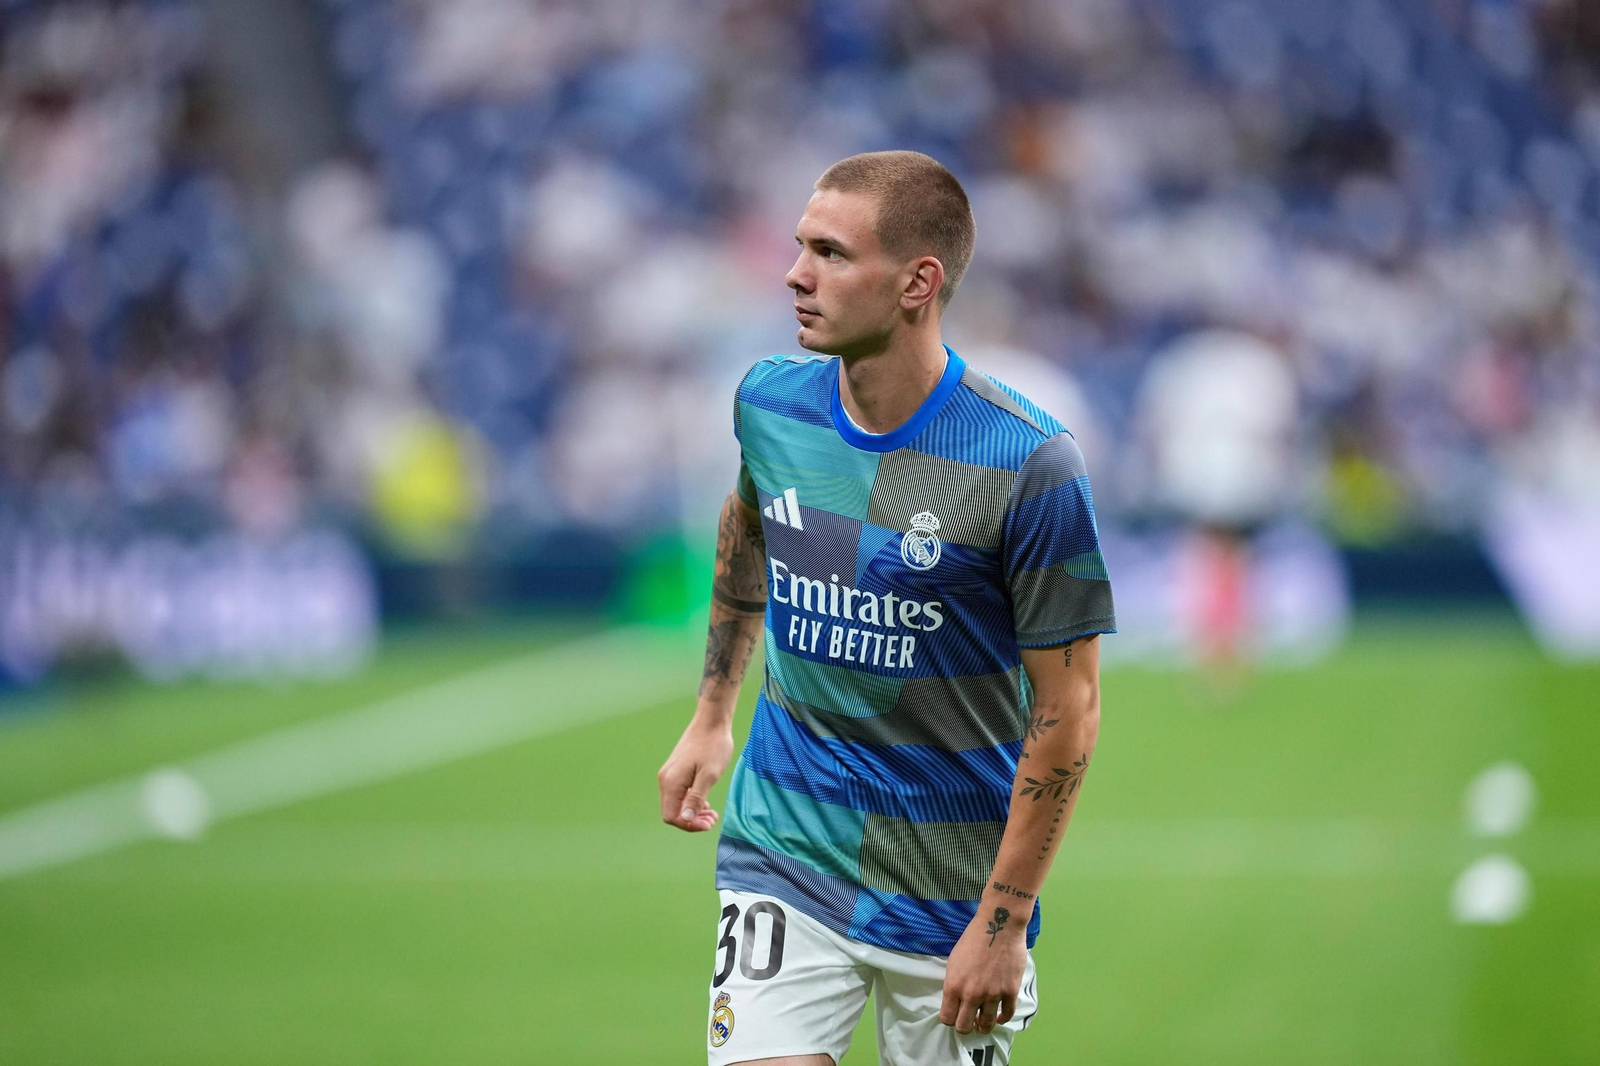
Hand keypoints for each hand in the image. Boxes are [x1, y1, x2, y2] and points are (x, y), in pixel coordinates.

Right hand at [657, 716, 733, 831]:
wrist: (711, 721)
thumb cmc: (713, 746)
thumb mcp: (709, 775)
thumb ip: (696, 798)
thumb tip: (686, 819)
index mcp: (671, 782)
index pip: (672, 816)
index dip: (689, 825)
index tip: (708, 824)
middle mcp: (666, 779)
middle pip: (673, 812)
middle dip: (692, 821)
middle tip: (713, 820)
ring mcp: (670, 774)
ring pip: (676, 803)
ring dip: (693, 812)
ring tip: (712, 814)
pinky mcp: (676, 770)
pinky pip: (679, 794)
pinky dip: (692, 801)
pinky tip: (706, 803)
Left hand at [940, 903, 1027, 1035]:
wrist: (999, 926)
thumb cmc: (973, 939)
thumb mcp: (954, 961)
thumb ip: (954, 984)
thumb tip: (956, 1001)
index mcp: (953, 986)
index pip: (947, 1018)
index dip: (950, 1020)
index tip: (955, 1016)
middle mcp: (972, 994)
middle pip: (965, 1027)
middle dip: (965, 1027)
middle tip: (969, 1021)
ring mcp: (992, 995)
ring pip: (986, 1025)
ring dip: (984, 1026)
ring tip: (984, 1023)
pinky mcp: (1010, 991)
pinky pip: (1007, 1014)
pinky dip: (1003, 1018)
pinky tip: (1000, 1016)